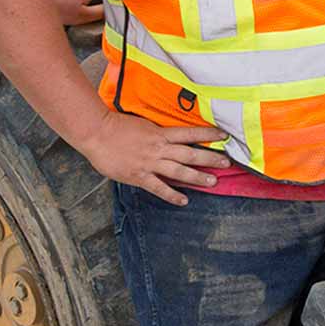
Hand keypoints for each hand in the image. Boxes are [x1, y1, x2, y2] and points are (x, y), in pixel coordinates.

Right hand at [72, 113, 229, 205]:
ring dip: (197, 177)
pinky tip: (184, 200)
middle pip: (190, 153)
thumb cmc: (117, 126)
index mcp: (160, 133)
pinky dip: (172, 194)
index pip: (190, 133)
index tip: (224, 135)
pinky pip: (159, 187)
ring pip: (179, 170)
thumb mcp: (143, 125)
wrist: (97, 132)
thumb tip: (171, 137)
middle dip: (210, 158)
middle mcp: (159, 148)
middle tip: (227, 163)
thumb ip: (157, 133)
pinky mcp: (139, 176)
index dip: (208, 134)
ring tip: (213, 182)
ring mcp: (150, 163)